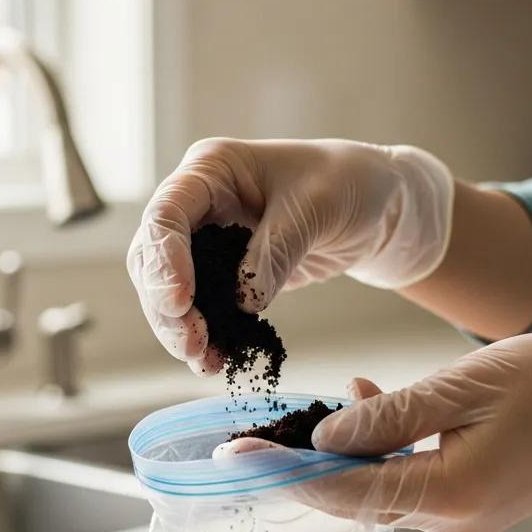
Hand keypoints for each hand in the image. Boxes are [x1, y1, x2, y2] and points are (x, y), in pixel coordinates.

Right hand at [127, 137, 452, 372]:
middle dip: (167, 307)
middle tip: (192, 345)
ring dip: (181, 330)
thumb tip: (240, 302)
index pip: (166, 215)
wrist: (377, 208)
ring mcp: (209, 241)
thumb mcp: (318, 209)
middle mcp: (200, 205)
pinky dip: (206, 337)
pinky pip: (203, 309)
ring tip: (205, 361)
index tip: (180, 303)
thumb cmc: (350, 185)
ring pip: (170, 292)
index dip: (165, 262)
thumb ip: (275, 252)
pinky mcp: (226, 275)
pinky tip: (216, 362)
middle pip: (155, 260)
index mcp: (212, 169)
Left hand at [219, 319, 531, 531]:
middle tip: (257, 437)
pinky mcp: (470, 509)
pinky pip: (408, 485)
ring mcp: (463, 522)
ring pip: (380, 491)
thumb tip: (324, 439)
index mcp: (453, 494)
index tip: (235, 459)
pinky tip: (375, 407)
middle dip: (306, 466)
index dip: (285, 475)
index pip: (346, 494)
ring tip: (338, 401)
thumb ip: (391, 417)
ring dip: (347, 454)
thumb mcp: (465, 384)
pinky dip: (383, 454)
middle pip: (356, 499)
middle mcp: (453, 522)